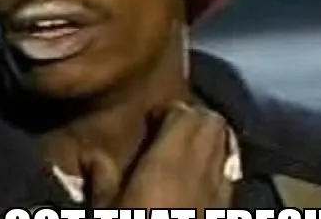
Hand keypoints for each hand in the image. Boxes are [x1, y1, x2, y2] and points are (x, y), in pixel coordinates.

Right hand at [82, 102, 232, 213]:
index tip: (152, 120)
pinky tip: (198, 180)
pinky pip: (227, 175)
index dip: (170, 111)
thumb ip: (102, 179)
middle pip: (212, 124)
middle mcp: (201, 172)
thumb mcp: (105, 211)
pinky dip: (216, 166)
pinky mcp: (226, 212)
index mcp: (167, 164)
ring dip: (208, 139)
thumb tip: (93, 157)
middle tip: (169, 129)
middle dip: (194, 119)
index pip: (184, 115)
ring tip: (184, 149)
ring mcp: (219, 194)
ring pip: (225, 146)